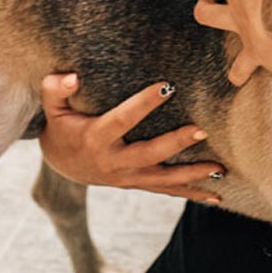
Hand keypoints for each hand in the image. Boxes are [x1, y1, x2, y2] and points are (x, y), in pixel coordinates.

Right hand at [37, 74, 224, 201]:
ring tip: (220, 169)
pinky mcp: (135, 184)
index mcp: (96, 138)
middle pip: (150, 154)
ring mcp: (126, 177)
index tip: (167, 87)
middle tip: (201, 131)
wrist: (61, 164)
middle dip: (176, 144)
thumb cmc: (60, 126)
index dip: (144, 103)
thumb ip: (55, 88)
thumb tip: (73, 77)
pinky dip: (191, 193)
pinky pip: (165, 191)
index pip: (123, 119)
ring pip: (163, 179)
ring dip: (193, 175)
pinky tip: (215, 195)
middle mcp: (113, 162)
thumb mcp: (51, 107)